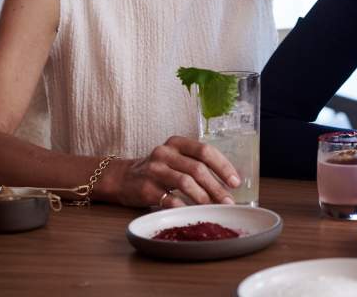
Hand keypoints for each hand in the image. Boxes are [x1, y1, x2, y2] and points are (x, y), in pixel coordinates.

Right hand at [112, 136, 240, 207]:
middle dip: (216, 186)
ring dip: (203, 197)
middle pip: (197, 168)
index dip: (222, 166)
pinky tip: (193, 213)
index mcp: (176, 143)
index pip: (204, 150)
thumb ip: (195, 163)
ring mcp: (154, 170)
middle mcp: (165, 153)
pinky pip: (169, 199)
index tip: (235, 181)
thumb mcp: (175, 158)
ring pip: (185, 182)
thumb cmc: (157, 169)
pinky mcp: (146, 188)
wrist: (121, 177)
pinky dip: (183, 206)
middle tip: (228, 201)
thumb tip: (227, 182)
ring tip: (214, 207)